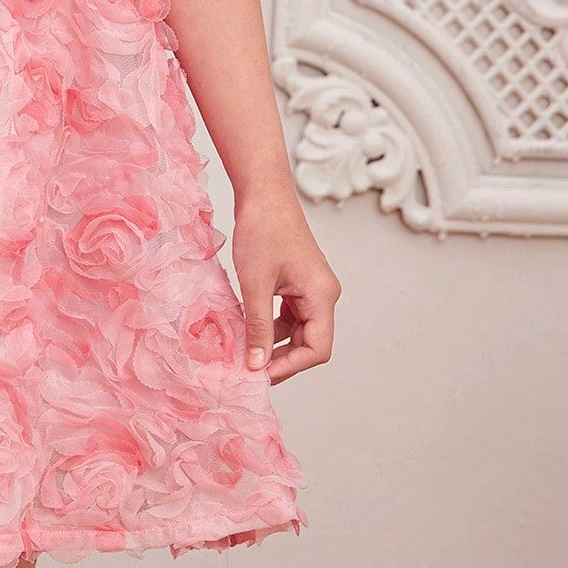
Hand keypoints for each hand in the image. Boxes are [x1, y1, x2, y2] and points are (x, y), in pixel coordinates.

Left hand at [230, 186, 339, 384]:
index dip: (290, 366)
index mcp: (322, 296)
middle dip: (280, 357)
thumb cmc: (262, 230)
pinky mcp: (298, 281)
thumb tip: (255, 365)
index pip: (317, 348)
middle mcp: (323, 294)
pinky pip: (288, 313)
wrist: (263, 192)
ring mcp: (311, 287)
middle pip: (309, 342)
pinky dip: (270, 322)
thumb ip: (257, 326)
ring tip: (243, 349)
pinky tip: (247, 325)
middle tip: (249, 367)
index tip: (260, 374)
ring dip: (272, 341)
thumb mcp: (255, 283)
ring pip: (297, 328)